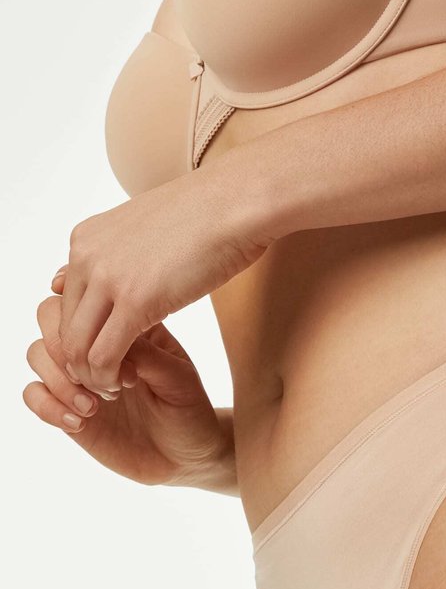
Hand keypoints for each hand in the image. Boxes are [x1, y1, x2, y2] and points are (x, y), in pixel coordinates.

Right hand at [24, 292, 231, 486]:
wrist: (186, 455)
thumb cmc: (188, 410)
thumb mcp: (178, 378)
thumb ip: (144, 354)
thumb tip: (106, 337)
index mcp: (124, 324)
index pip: (86, 298)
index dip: (89, 321)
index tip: (123, 362)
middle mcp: (94, 344)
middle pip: (48, 317)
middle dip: (67, 348)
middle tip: (105, 384)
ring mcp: (77, 374)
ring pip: (36, 353)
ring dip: (60, 379)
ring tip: (94, 408)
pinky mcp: (65, 406)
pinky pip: (33, 395)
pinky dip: (48, 406)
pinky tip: (81, 424)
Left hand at [53, 162, 269, 394]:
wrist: (236, 202)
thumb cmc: (206, 216)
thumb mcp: (146, 232)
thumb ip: (113, 257)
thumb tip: (83, 278)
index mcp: (85, 240)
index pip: (65, 304)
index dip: (82, 336)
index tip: (109, 354)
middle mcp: (85, 257)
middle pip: (65, 327)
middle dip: (82, 362)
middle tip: (110, 379)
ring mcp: (107, 279)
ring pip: (78, 347)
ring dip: (93, 376)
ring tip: (118, 386)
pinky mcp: (134, 302)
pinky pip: (105, 356)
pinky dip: (110, 378)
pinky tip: (129, 382)